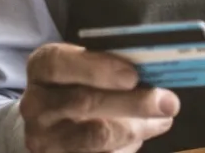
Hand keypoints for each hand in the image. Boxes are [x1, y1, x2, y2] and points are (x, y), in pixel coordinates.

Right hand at [20, 43, 179, 152]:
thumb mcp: (87, 63)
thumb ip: (115, 61)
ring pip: (96, 136)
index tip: (133, 75)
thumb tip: (157, 67)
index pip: (60, 64)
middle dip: (133, 102)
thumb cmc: (80, 83)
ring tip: (163, 119)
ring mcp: (43, 140)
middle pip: (84, 103)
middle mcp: (36, 104)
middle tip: (168, 101)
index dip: (97, 69)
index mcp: (42, 68)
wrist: (52, 122)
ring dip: (137, 128)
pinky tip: (141, 136)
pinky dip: (127, 147)